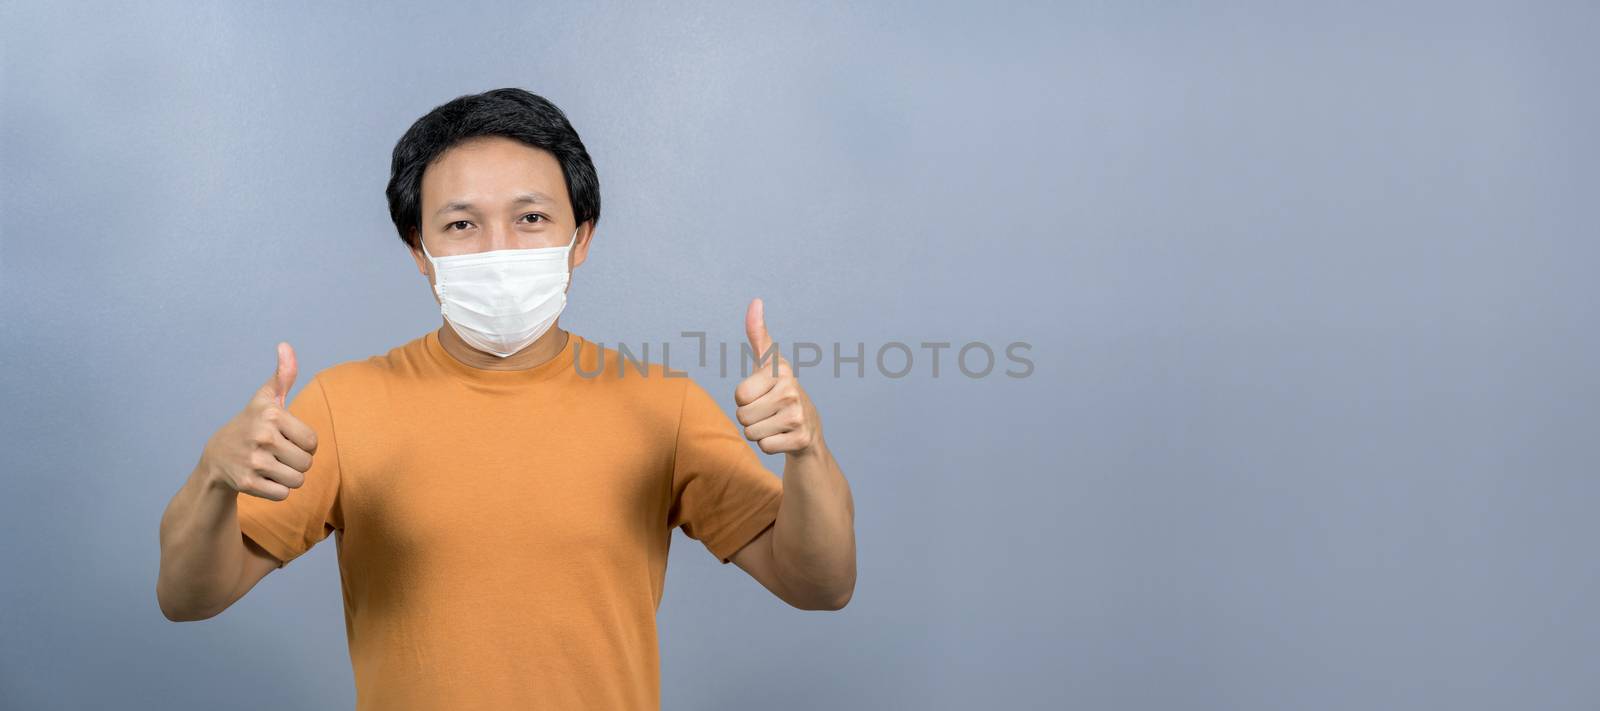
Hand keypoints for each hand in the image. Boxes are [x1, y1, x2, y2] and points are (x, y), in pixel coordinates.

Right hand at [200, 342, 318, 500]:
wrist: (216, 457)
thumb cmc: (250, 424)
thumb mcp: (265, 399)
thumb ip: (282, 375)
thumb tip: (285, 345)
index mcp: (271, 414)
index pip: (313, 442)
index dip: (304, 444)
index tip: (285, 438)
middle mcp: (261, 436)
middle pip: (307, 463)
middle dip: (296, 462)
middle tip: (276, 454)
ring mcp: (253, 461)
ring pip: (298, 480)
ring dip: (288, 478)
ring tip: (270, 467)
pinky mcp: (247, 484)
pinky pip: (283, 495)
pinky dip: (277, 491)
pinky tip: (262, 480)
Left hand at [734, 298, 822, 455]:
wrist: (808, 430)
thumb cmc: (779, 392)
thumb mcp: (769, 364)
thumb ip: (758, 334)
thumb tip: (756, 301)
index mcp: (781, 371)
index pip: (739, 395)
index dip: (745, 399)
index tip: (762, 394)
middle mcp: (791, 390)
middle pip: (742, 416)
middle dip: (750, 418)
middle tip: (768, 413)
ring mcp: (798, 415)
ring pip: (751, 433)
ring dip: (759, 433)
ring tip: (775, 424)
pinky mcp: (800, 439)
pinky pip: (764, 447)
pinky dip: (769, 445)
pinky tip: (783, 437)